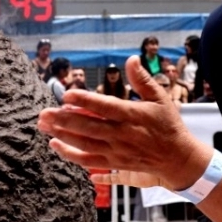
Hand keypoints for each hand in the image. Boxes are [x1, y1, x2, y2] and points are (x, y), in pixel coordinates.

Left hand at [37, 56, 211, 189]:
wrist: (178, 159)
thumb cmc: (168, 125)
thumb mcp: (160, 98)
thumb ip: (143, 79)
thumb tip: (131, 59)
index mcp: (133, 116)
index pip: (105, 107)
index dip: (85, 101)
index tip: (67, 94)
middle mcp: (122, 135)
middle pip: (88, 127)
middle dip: (64, 120)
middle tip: (43, 113)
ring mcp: (116, 151)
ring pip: (84, 144)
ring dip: (62, 135)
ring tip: (44, 125)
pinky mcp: (113, 162)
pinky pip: (88, 160)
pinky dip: (70, 154)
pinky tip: (55, 145)